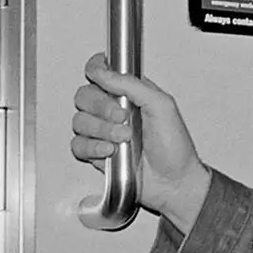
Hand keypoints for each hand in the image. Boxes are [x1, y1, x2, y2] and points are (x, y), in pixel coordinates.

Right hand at [69, 52, 212, 229]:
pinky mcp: (96, 153)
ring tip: (124, 139)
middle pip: (84, 96)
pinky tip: (111, 151)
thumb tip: (104, 71)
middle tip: (123, 117)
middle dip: (101, 107)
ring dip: (102, 130)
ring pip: (79, 121)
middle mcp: (113, 110)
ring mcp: (103, 132)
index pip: (101, 72)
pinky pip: (78, 145)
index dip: (95, 70)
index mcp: (129, 94)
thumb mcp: (162, 106)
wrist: (174, 182)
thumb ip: (132, 84)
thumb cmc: (175, 147)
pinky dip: (92, 148)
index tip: (98, 75)